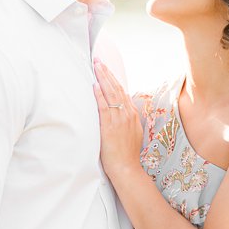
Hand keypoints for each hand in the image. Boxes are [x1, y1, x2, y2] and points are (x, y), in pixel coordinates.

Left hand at [93, 61, 143, 181]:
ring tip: (97, 66)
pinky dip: (100, 95)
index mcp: (132, 115)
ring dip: (103, 79)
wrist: (127, 167)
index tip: (107, 68)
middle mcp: (127, 114)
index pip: (123, 92)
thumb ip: (127, 119)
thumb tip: (121, 107)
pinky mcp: (110, 126)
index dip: (114, 79)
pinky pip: (105, 107)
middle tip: (99, 60)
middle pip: (117, 89)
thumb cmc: (126, 153)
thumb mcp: (132, 133)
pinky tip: (95, 85)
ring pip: (112, 94)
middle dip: (107, 73)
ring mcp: (119, 120)